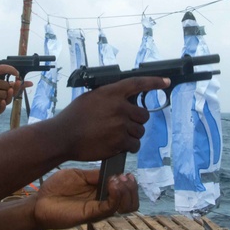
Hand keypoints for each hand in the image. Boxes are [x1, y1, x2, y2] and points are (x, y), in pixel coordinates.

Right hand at [0, 65, 20, 111]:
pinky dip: (1, 102)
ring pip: (5, 94)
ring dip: (6, 96)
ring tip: (3, 95)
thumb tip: (6, 78)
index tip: (17, 73)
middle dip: (11, 88)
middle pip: (7, 85)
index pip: (3, 68)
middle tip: (11, 88)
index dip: (12, 70)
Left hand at [33, 168, 138, 228]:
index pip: (124, 190)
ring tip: (119, 181)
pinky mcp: (92, 214)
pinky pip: (111, 207)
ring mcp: (99, 209)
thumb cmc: (56, 189)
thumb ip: (95, 175)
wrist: (39, 202)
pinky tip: (112, 184)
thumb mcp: (78, 175)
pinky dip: (116, 195)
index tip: (126, 172)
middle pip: (130, 201)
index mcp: (100, 191)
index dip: (129, 182)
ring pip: (125, 206)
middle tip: (124, 177)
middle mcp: (103, 202)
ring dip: (128, 191)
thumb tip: (112, 171)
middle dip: (132, 188)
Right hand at [50, 76, 168, 161]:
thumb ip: (109, 97)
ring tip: (117, 136)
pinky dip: (129, 146)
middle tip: (124, 125)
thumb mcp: (91, 98)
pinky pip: (134, 144)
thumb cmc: (73, 117)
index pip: (138, 83)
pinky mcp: (120, 142)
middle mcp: (119, 107)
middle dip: (136, 121)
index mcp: (111, 93)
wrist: (63, 136)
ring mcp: (121, 125)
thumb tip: (123, 100)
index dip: (154, 82)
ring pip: (140, 131)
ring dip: (132, 134)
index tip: (166, 82)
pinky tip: (118, 145)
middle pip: (143, 115)